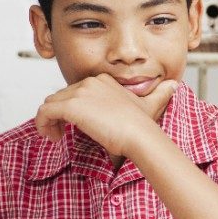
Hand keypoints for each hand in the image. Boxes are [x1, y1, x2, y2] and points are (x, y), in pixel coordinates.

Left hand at [34, 74, 178, 156]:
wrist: (139, 135)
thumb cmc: (143, 126)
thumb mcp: (152, 105)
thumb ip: (161, 93)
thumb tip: (174, 85)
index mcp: (103, 81)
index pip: (76, 91)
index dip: (72, 108)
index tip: (76, 124)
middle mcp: (90, 82)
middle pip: (60, 96)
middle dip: (58, 115)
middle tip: (63, 132)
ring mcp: (79, 93)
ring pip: (50, 104)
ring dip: (49, 120)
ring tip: (56, 136)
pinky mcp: (70, 106)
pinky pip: (44, 112)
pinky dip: (42, 124)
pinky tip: (52, 137)